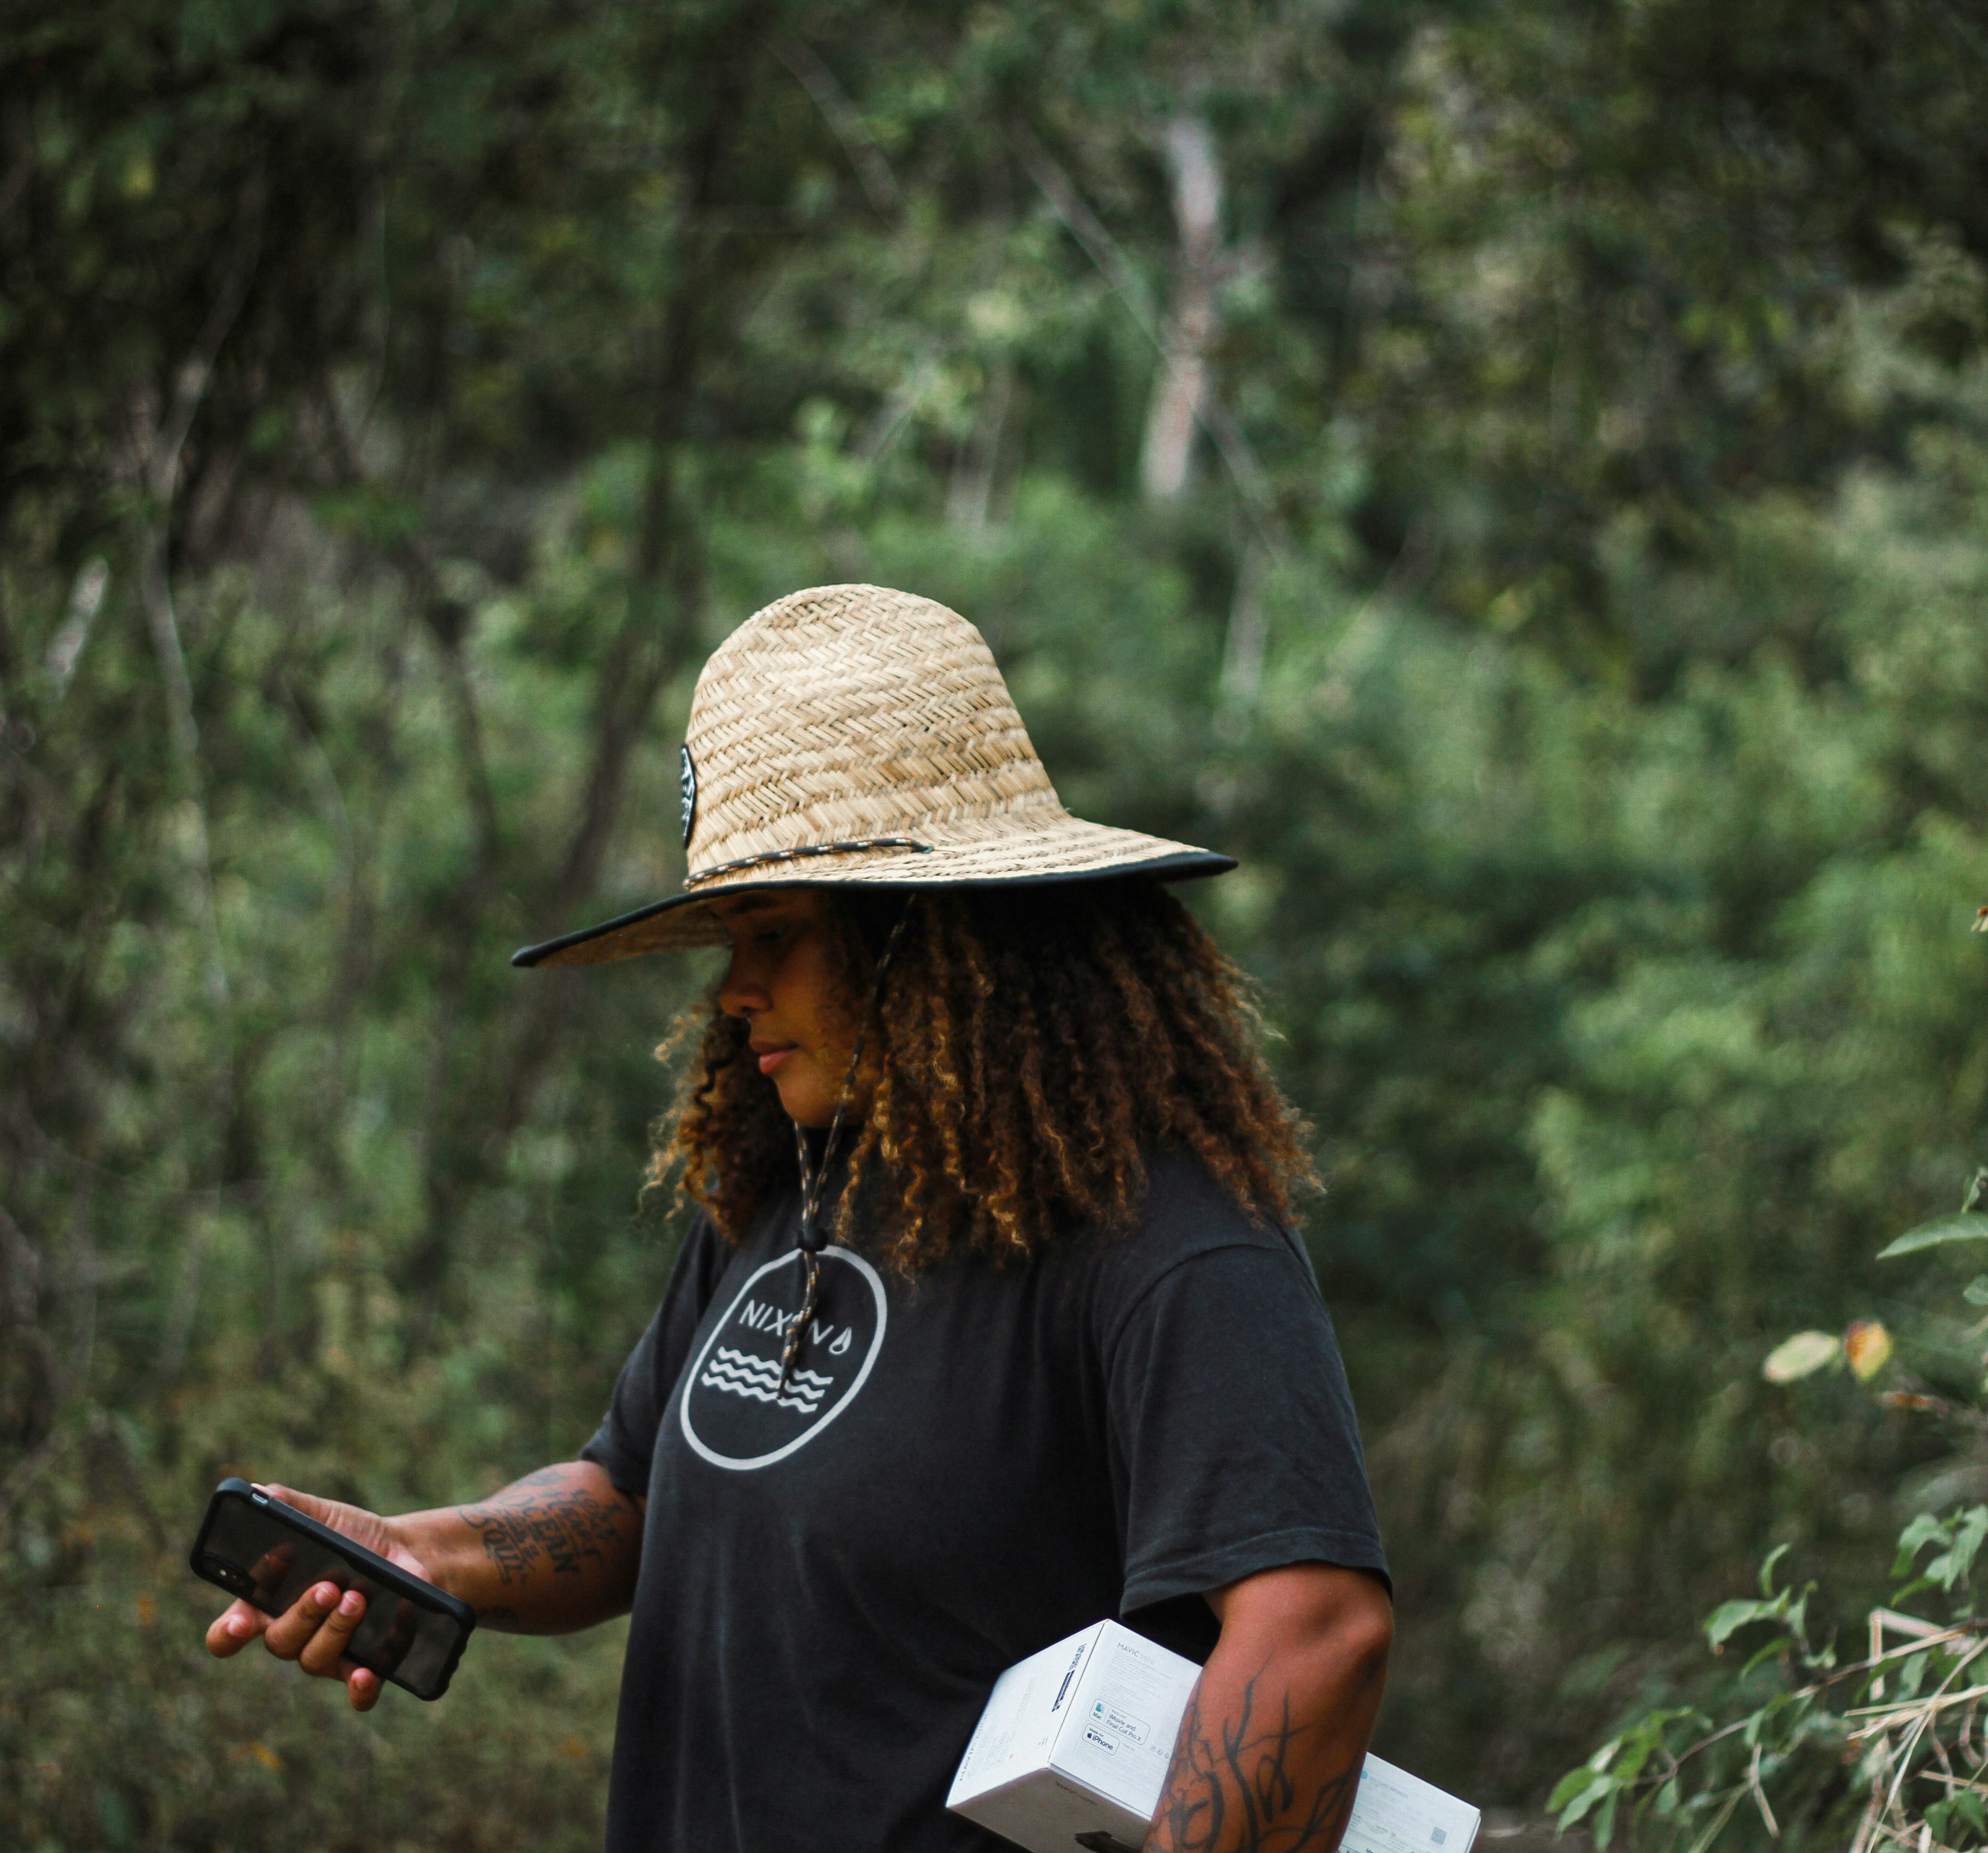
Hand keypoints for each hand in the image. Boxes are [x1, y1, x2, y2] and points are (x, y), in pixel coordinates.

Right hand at [203, 1484, 434, 1712]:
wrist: (407, 1552)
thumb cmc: (352, 1536)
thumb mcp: (322, 1516)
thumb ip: (286, 1505)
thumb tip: (256, 1492)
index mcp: (268, 1604)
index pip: (229, 1633)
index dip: (228, 1635)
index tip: (241, 1625)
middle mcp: (293, 1635)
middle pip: (280, 1642)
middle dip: (303, 1614)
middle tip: (330, 1587)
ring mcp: (328, 1654)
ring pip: (315, 1660)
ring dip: (336, 1631)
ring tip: (359, 1598)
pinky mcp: (366, 1665)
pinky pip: (357, 1693)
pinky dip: (360, 1689)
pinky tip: (368, 1674)